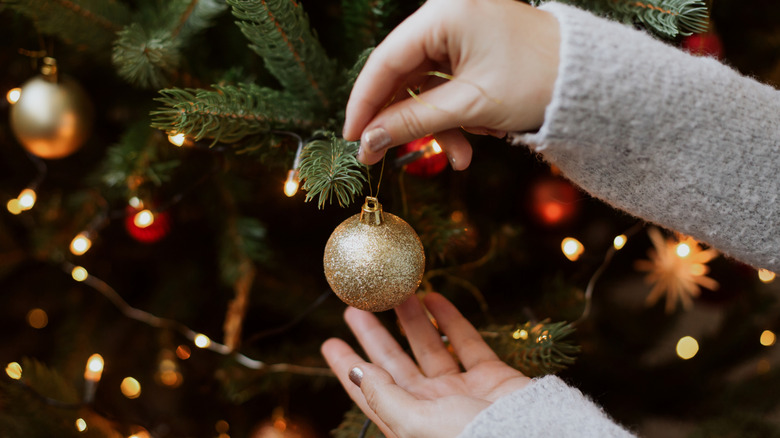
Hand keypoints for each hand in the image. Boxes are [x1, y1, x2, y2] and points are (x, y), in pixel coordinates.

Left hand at [321, 293, 529, 437]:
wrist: (531, 436)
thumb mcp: (415, 422)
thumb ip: (385, 396)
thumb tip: (356, 372)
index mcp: (407, 421)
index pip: (369, 390)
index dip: (348, 366)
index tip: (330, 342)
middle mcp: (430, 405)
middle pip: (394, 363)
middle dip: (375, 335)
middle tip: (357, 306)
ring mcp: (460, 390)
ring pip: (429, 347)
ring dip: (411, 319)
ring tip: (395, 291)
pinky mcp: (489, 376)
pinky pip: (465, 343)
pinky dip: (450, 320)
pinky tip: (433, 298)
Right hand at [343, 0, 559, 169]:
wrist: (590, 83)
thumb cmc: (536, 84)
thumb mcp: (468, 107)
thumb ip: (412, 123)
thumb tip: (367, 142)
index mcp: (446, 12)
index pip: (387, 60)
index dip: (365, 102)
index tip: (351, 137)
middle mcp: (448, 12)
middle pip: (404, 74)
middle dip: (408, 121)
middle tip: (387, 157)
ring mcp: (460, 28)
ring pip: (425, 84)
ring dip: (437, 125)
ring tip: (462, 157)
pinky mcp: (472, 45)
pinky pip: (446, 82)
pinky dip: (453, 114)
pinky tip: (472, 136)